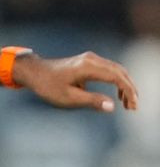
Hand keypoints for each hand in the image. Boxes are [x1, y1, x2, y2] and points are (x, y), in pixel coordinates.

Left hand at [14, 51, 139, 111]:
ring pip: (116, 70)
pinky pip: (109, 70)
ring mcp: (90, 59)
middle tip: (133, 107)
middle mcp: (91, 59)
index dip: (128, 92)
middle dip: (130, 89)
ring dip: (125, 85)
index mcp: (87, 67)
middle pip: (120, 72)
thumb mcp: (68, 98)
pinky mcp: (88, 62)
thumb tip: (112, 106)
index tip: (132, 107)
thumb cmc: (47, 86)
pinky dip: (117, 81)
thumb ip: (91, 101)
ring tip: (127, 104)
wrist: (34, 72)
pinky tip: (117, 95)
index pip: (117, 77)